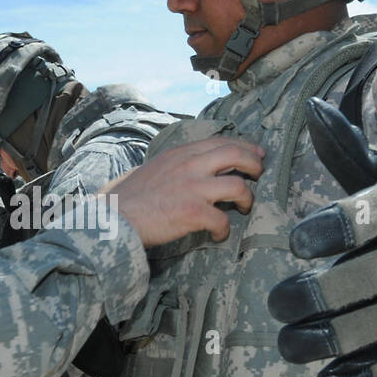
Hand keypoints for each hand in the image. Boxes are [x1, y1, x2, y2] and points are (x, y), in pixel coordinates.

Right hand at [104, 138, 263, 246]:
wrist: (116, 217)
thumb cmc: (131, 197)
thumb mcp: (156, 166)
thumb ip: (178, 163)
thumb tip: (196, 167)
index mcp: (181, 153)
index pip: (221, 142)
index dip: (244, 146)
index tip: (257, 154)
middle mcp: (190, 165)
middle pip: (236, 155)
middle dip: (255, 164)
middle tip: (260, 175)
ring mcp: (193, 188)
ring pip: (238, 186)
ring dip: (247, 198)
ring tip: (244, 207)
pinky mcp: (193, 212)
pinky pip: (222, 220)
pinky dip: (224, 229)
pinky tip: (218, 234)